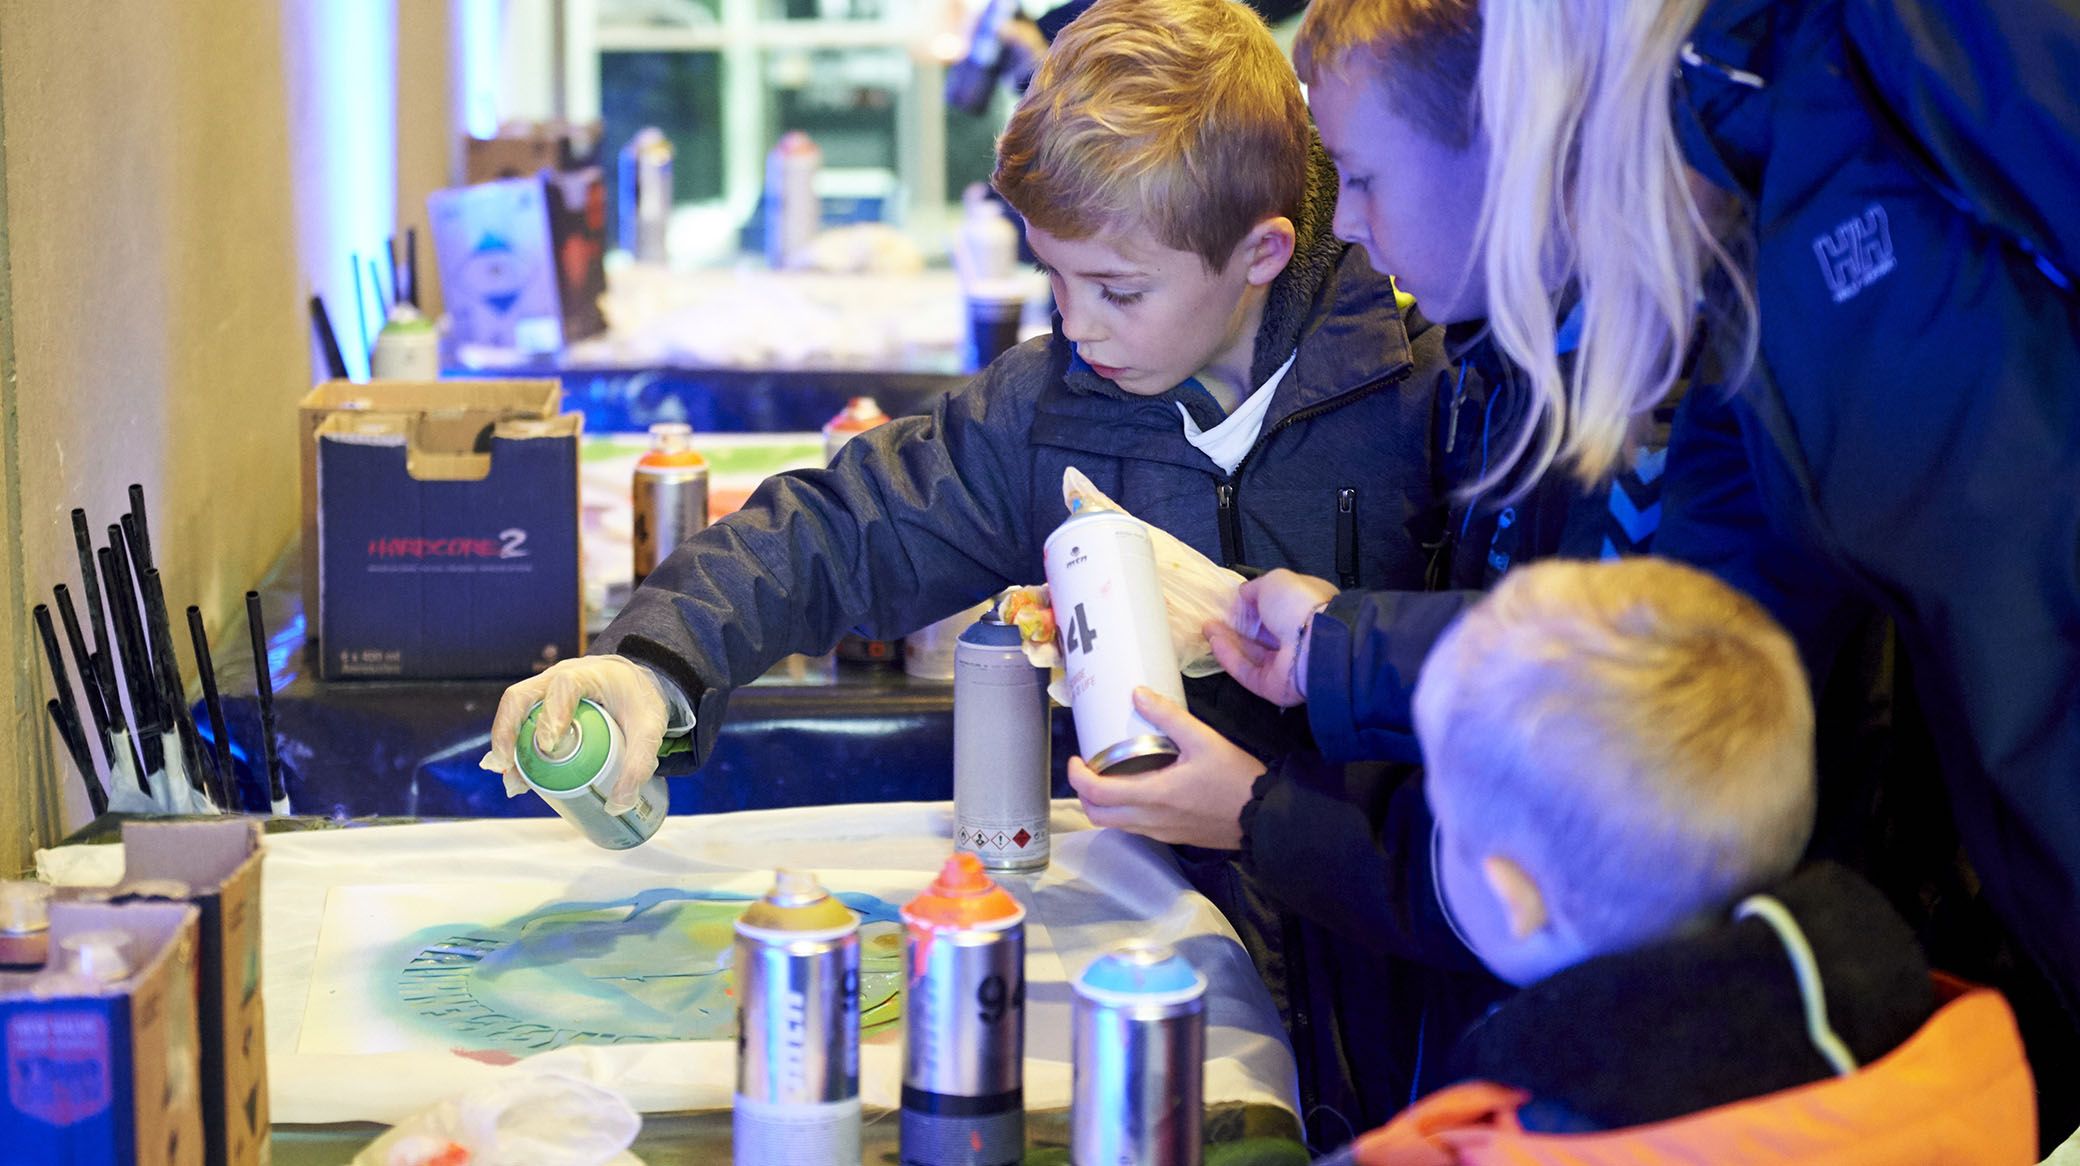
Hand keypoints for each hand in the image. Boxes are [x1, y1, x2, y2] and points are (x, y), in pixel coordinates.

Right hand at [481, 655, 670, 812]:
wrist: (634, 685)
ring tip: (512, 780)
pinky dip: (513, 749)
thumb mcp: (649, 729)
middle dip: (508, 731)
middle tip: (509, 766)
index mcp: (587, 675)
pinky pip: (518, 723)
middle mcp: (558, 677)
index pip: (563, 686)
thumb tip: (617, 805)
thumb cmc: (639, 701)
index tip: (549, 746)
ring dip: (505, 744)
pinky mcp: (539, 706)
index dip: (552, 714)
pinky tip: (515, 777)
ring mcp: (544, 690)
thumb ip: (639, 764)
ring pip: (513, 711)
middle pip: (521, 697)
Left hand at [1067, 687, 1261, 850]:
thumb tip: (1136, 693)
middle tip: (1088, 766)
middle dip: (1083, 793)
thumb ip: (1168, 717)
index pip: (1096, 794)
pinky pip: (1134, 827)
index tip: (1076, 757)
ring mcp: (1159, 833)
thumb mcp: (1204, 739)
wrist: (1264, 817)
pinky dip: (1123, 809)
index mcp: (1151, 796)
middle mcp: (1148, 821)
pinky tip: (1137, 785)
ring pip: (1115, 824)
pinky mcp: (1171, 837)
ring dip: (1103, 802)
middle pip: (1097, 816)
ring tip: (1109, 773)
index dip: (1076, 776)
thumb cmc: (1234, 777)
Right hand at [1205, 569, 1337, 706]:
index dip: (1253, 604)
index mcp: (1305, 609)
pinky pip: (1246, 670)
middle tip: (1214, 616)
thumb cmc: (1299, 604)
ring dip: (1227, 639)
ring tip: (1207, 627)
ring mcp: (1285, 663)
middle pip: (1261, 632)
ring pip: (1251, 652)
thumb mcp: (1274, 580)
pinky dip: (1229, 657)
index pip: (1277, 608)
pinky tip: (1214, 641)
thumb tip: (1243, 593)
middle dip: (1237, 624)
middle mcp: (1297, 636)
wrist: (1314, 642)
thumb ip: (1255, 587)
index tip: (1232, 601)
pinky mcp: (1272, 685)